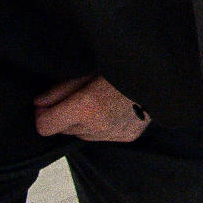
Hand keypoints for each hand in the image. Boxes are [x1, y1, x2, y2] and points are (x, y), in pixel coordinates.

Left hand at [34, 76, 150, 142]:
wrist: (163, 75)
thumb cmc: (126, 65)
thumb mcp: (90, 70)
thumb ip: (61, 89)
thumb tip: (39, 103)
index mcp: (86, 107)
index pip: (45, 126)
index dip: (42, 114)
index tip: (45, 104)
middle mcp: (97, 126)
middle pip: (63, 129)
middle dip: (65, 115)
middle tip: (81, 95)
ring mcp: (112, 135)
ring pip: (82, 134)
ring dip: (83, 122)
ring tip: (101, 101)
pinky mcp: (126, 137)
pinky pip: (102, 136)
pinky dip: (102, 125)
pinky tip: (115, 109)